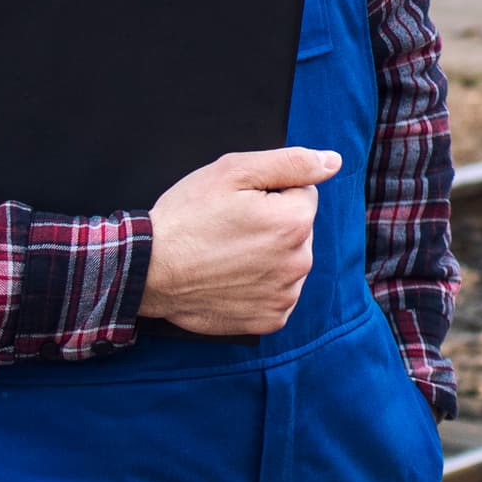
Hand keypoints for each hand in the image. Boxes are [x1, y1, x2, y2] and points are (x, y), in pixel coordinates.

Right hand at [140, 146, 341, 335]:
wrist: (148, 270)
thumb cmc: (186, 217)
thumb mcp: (233, 172)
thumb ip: (291, 163)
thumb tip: (332, 162)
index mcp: (295, 222)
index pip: (303, 193)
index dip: (270, 192)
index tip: (240, 204)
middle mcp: (299, 262)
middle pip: (299, 229)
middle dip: (273, 223)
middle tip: (230, 228)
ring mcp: (285, 294)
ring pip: (290, 260)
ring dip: (268, 255)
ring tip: (227, 253)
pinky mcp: (271, 319)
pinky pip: (278, 292)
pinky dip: (260, 284)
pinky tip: (232, 277)